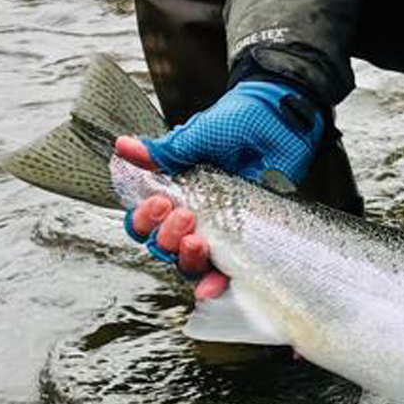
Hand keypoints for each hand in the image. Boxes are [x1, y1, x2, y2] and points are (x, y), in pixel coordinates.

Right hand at [116, 79, 323, 300]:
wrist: (280, 118)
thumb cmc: (237, 122)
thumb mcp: (196, 136)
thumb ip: (161, 152)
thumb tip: (122, 146)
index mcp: (174, 191)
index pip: (143, 220)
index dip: (143, 219)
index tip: (160, 203)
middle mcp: (191, 215)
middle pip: (161, 244)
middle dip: (166, 236)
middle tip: (185, 216)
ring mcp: (217, 230)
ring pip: (186, 262)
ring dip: (186, 258)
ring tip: (199, 242)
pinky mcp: (243, 241)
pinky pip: (223, 270)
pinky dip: (214, 282)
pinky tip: (213, 286)